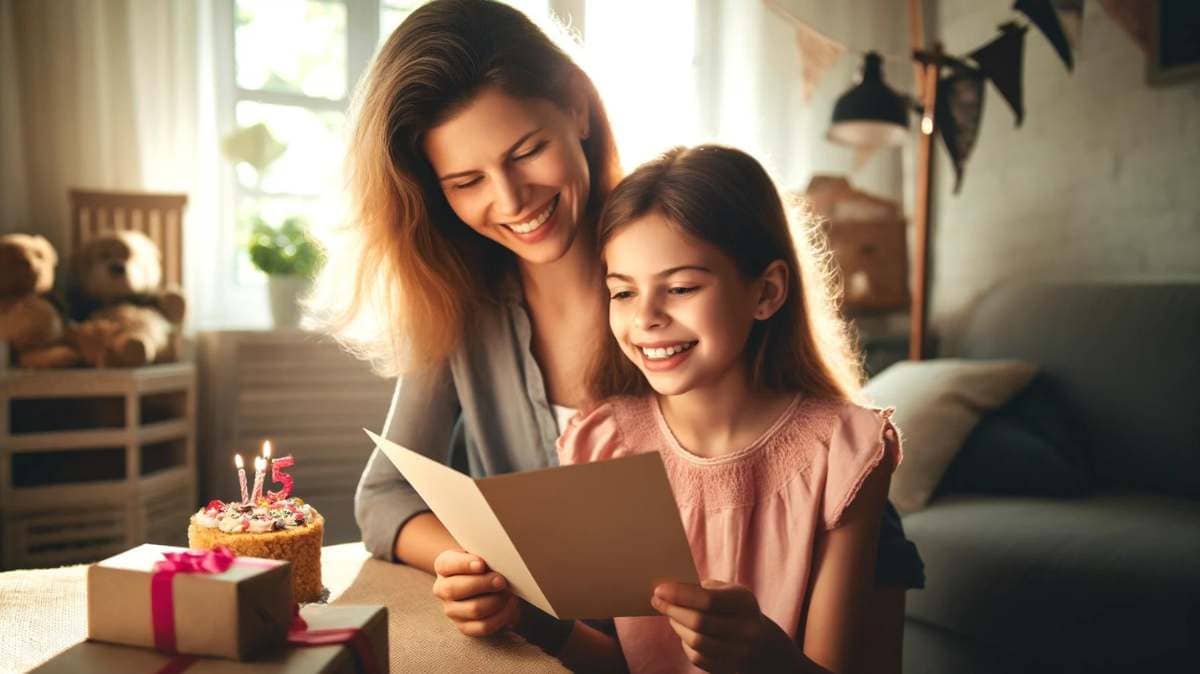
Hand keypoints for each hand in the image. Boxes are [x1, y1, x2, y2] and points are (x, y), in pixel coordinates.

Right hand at [432, 549, 519, 636]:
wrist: (486, 581)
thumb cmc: (485, 564)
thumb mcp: (482, 554)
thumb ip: (487, 555)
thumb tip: (502, 562)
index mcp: (444, 565)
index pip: (447, 564)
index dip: (464, 565)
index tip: (482, 564)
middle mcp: (443, 589)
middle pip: (456, 589)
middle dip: (483, 584)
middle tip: (502, 581)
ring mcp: (452, 610)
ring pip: (473, 609)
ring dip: (497, 601)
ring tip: (509, 594)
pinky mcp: (464, 627)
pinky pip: (484, 626)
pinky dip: (501, 617)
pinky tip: (509, 607)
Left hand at [651, 579, 770, 672]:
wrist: (762, 642)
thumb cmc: (735, 608)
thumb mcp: (729, 591)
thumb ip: (703, 588)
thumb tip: (669, 589)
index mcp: (745, 603)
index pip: (708, 599)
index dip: (680, 594)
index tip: (659, 589)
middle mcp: (746, 630)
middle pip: (699, 622)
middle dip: (673, 610)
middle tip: (657, 600)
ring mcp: (740, 653)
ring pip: (696, 642)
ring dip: (677, 626)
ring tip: (670, 614)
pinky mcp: (730, 669)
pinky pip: (698, 658)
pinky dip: (685, 643)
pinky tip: (683, 632)